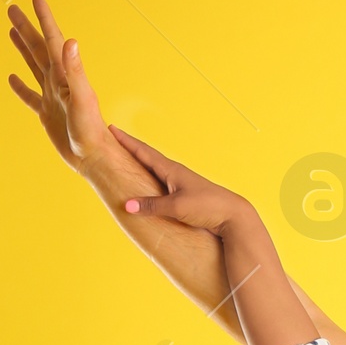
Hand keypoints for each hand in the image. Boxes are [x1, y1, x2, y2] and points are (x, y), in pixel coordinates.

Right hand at [6, 0, 119, 174]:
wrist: (93, 157)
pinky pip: (30, 97)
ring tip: (12, 31)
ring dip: (23, 48)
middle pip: (37, 49)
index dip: (44, 18)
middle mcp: (57, 82)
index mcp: (65, 74)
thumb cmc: (91, 129)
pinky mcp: (46, 114)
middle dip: (26, 28)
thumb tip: (70, 40)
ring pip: (33, 66)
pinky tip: (12, 79)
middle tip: (12, 8)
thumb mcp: (82, 97)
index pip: (52, 39)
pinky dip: (20, 88)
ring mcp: (51, 97)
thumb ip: (75, 69)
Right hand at [107, 130, 252, 236]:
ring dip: (141, 162)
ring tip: (127, 158)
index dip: (127, 141)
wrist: (233, 216)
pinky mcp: (186, 195)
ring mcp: (181, 183)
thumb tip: (125, 205)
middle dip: (130, 148)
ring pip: (156, 169)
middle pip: (148, 157)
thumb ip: (151, 206)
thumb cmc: (207, 207)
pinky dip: (151, 178)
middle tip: (115, 139)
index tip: (111, 129)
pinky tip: (149, 183)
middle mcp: (176, 173)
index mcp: (171, 170)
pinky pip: (162, 182)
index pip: (144, 151)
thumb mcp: (177, 207)